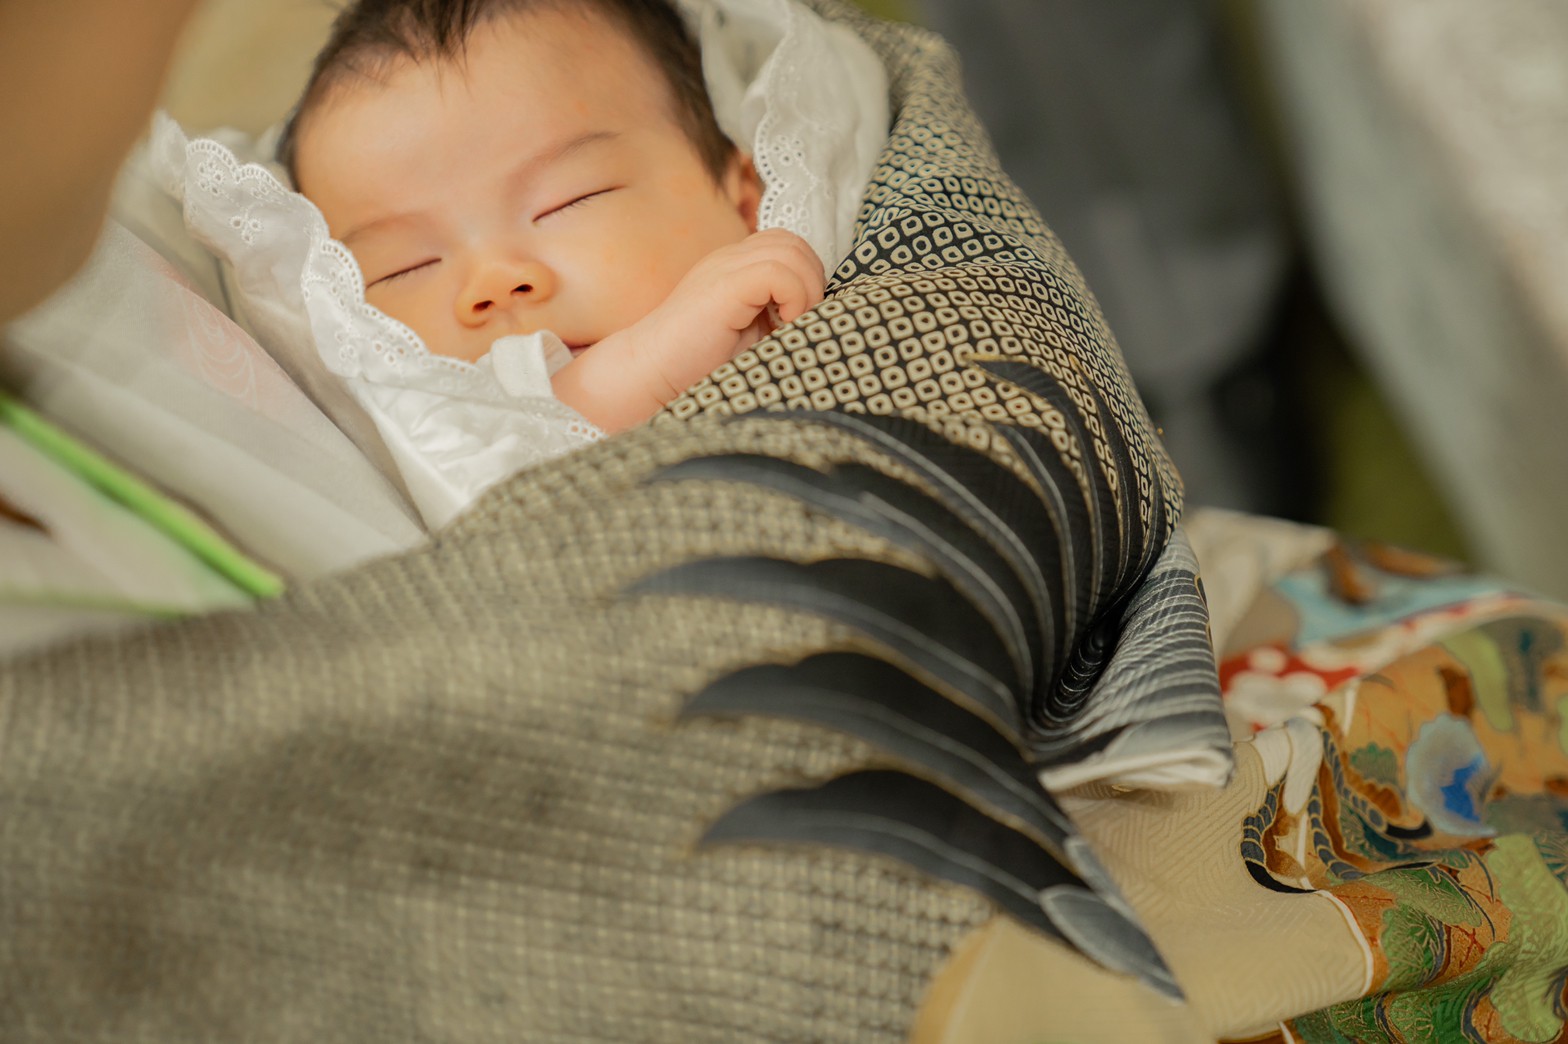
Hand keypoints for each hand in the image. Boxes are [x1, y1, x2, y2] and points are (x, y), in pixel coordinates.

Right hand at [628, 228, 824, 403]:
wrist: (650, 374)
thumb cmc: (696, 366)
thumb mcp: (749, 335)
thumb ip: (777, 315)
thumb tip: (824, 316)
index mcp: (734, 268)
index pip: (787, 245)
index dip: (805, 276)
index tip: (799, 319)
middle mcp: (729, 259)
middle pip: (794, 242)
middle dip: (812, 280)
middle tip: (801, 321)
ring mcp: (724, 267)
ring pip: (792, 251)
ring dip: (806, 290)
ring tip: (791, 325)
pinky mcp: (724, 285)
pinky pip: (779, 271)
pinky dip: (794, 297)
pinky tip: (781, 325)